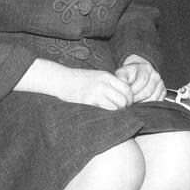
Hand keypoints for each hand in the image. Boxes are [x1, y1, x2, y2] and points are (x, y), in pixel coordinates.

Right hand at [14, 59, 132, 109]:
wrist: (60, 79)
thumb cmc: (78, 79)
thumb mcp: (96, 76)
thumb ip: (109, 83)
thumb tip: (124, 95)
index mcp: (106, 76)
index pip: (127, 88)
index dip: (129, 98)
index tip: (126, 102)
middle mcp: (103, 83)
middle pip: (124, 99)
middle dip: (124, 107)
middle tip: (119, 109)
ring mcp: (96, 92)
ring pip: (116, 107)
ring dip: (116, 112)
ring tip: (110, 111)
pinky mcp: (88, 101)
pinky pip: (105, 111)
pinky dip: (106, 114)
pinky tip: (101, 112)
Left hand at [115, 54, 165, 102]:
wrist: (137, 73)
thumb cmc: (129, 74)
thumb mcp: (122, 72)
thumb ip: (121, 78)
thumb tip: (123, 88)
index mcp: (146, 68)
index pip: (142, 80)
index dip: (134, 90)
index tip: (127, 94)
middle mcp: (155, 75)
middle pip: (148, 91)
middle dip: (137, 98)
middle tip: (129, 101)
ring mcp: (160, 83)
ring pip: (153, 98)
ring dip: (142, 103)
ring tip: (134, 102)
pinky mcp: (163, 91)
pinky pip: (158, 101)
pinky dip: (149, 105)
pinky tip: (141, 103)